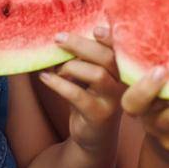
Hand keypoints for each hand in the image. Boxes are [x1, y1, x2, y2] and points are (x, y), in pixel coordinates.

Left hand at [38, 29, 125, 154]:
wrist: (94, 138)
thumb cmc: (90, 99)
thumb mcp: (89, 77)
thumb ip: (84, 59)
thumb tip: (62, 37)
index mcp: (121, 69)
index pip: (119, 48)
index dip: (110, 37)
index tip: (94, 29)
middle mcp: (123, 83)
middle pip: (108, 57)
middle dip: (81, 45)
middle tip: (58, 39)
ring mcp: (113, 100)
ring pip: (97, 74)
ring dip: (70, 67)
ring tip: (56, 69)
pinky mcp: (99, 115)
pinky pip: (78, 95)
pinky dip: (59, 84)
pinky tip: (45, 78)